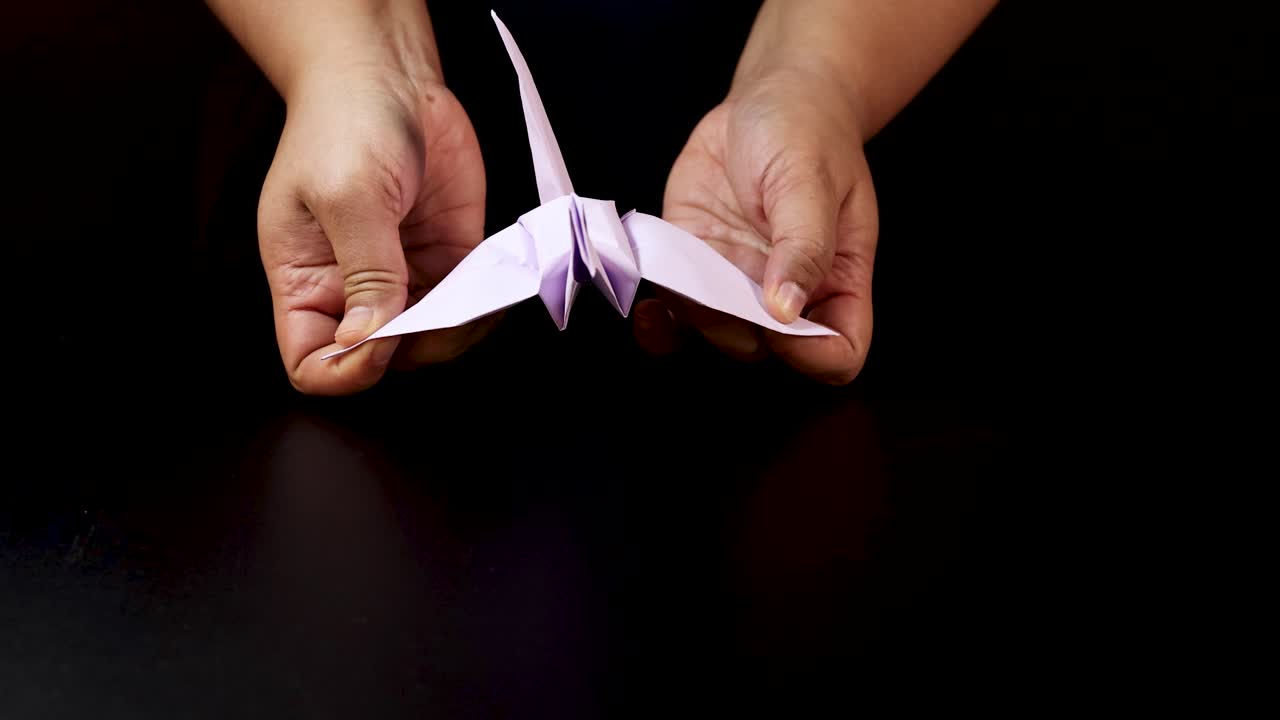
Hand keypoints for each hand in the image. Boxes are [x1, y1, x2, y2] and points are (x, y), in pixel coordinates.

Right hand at [257, 64, 488, 394]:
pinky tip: (490, 281)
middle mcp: (353, 289)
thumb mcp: (348, 198)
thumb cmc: (345, 125)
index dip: (345, 370)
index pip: (313, 363)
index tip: (377, 340)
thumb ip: (365, 273)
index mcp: (306, 281)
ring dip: (455, 330)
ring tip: (469, 292)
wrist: (389, 75)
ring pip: (430, 341)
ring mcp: (404, 277)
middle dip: (411, 348)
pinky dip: (484, 306)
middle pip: (379, 360)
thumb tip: (369, 340)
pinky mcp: (447, 259)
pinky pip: (468, 307)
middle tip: (435, 308)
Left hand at [634, 66, 877, 384]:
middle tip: (726, 281)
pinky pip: (676, 313)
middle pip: (768, 350)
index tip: (783, 320)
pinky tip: (649, 312)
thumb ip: (803, 246)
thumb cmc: (809, 134)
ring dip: (696, 317)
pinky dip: (659, 324)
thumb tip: (787, 309)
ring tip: (686, 275)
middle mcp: (787, 293)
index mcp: (836, 281)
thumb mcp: (811, 182)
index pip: (838, 351)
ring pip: (715, 333)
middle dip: (741, 328)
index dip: (813, 354)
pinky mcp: (695, 265)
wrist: (772, 99)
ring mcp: (738, 282)